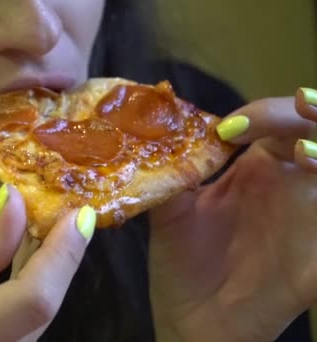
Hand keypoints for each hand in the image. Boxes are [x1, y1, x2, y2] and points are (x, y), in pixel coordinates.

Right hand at [0, 185, 94, 341]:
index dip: (63, 254)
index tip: (79, 213)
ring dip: (48, 271)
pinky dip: (32, 290)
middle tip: (66, 209)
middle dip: (61, 256)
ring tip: (50, 225)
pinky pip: (26, 327)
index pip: (34, 298)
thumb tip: (15, 205)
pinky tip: (27, 260)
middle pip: (45, 308)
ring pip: (41, 318)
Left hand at [148, 88, 316, 340]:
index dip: (263, 113)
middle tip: (299, 104)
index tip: (229, 129)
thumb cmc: (181, 266)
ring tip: (306, 152)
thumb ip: (170, 175)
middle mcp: (287, 187)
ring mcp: (308, 220)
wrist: (190, 323)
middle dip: (310, 115)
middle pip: (314, 133)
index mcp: (254, 171)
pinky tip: (313, 181)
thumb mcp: (169, 215)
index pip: (274, 123)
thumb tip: (157, 133)